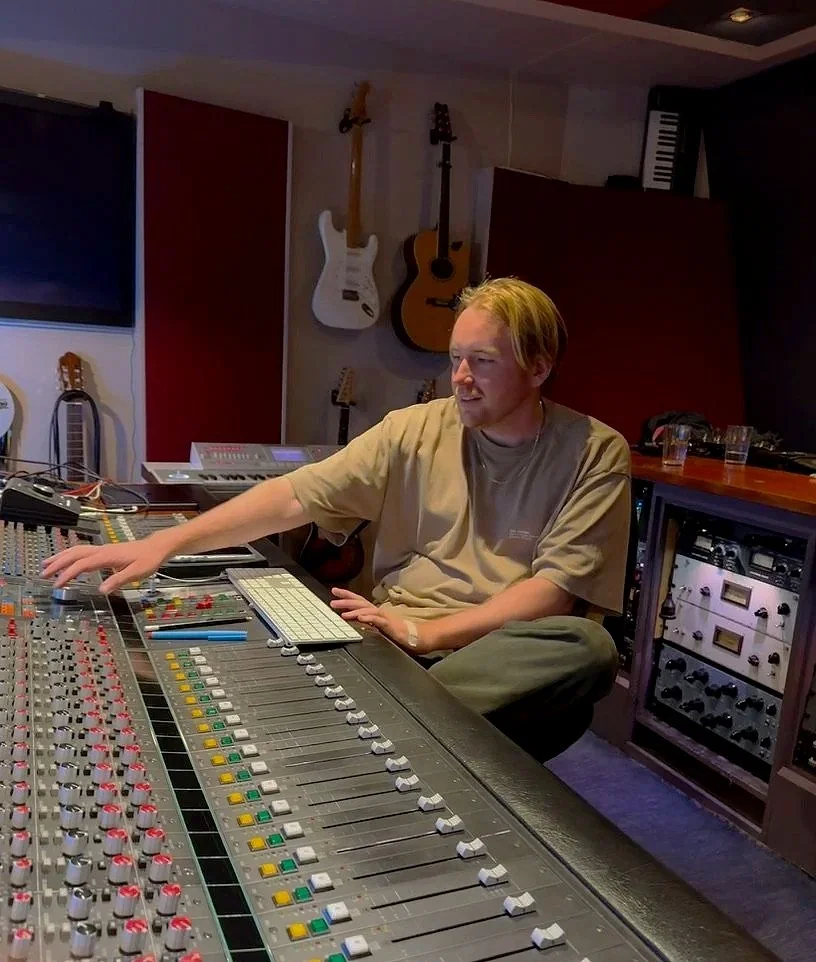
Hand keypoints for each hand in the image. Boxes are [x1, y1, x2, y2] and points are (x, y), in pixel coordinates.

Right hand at [42, 536, 172, 594]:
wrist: (156, 547)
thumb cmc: (148, 559)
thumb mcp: (137, 573)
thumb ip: (119, 580)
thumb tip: (102, 590)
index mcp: (107, 556)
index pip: (82, 564)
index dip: (68, 574)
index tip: (57, 584)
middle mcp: (102, 550)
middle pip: (74, 554)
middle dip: (57, 563)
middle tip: (43, 573)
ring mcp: (102, 549)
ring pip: (76, 550)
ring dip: (61, 557)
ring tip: (46, 565)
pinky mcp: (104, 551)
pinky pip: (82, 551)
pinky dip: (70, 556)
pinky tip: (66, 562)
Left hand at [330, 588, 435, 654]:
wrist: (416, 637)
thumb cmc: (398, 632)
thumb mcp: (379, 628)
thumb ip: (368, 623)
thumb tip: (355, 622)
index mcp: (375, 612)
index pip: (359, 601)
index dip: (347, 596)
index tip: (334, 592)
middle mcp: (378, 612)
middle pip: (360, 602)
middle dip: (346, 600)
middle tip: (332, 599)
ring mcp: (384, 617)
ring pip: (367, 610)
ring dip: (354, 610)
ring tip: (343, 612)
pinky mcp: (389, 625)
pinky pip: (377, 620)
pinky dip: (369, 618)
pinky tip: (361, 618)